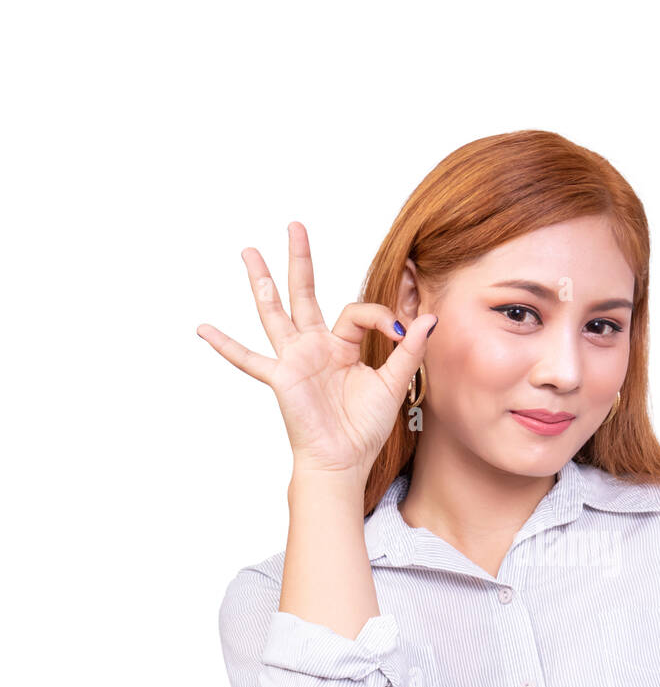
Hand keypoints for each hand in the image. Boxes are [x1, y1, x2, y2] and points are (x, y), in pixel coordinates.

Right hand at [197, 221, 435, 477]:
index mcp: (342, 346)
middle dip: (300, 260)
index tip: (400, 334)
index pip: (357, 312)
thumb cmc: (365, 428)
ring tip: (249, 252)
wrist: (344, 461)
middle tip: (295, 225)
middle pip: (305, 293)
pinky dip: (225, 345)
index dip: (382, 317)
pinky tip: (202, 329)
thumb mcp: (393, 383)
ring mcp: (294, 359)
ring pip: (275, 312)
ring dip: (262, 282)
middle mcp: (315, 347)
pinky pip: (248, 359)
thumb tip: (429, 317)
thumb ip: (408, 350)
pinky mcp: (281, 377)